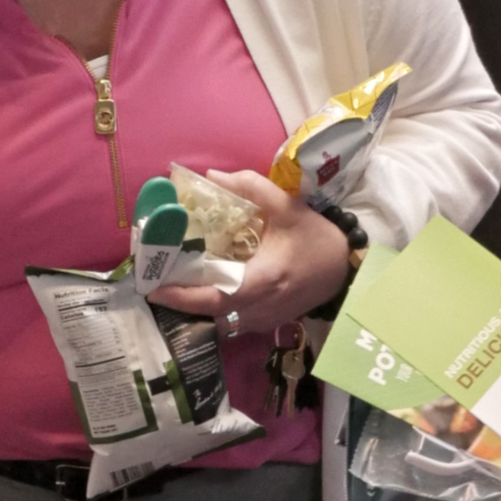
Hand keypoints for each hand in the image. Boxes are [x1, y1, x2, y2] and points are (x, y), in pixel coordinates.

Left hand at [148, 168, 349, 331]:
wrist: (347, 269)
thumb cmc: (317, 238)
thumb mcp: (286, 205)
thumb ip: (249, 186)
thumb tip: (210, 176)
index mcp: (263, 280)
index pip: (215, 296)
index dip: (183, 296)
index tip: (154, 288)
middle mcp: (261, 307)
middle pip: (210, 315)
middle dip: (180, 304)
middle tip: (154, 285)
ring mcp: (264, 320)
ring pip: (220, 324)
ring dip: (195, 310)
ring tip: (172, 289)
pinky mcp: (267, 323)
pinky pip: (232, 323)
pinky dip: (213, 312)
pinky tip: (201, 293)